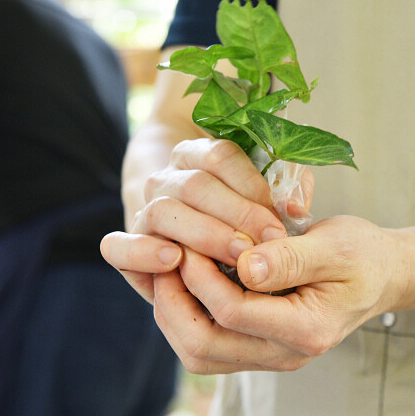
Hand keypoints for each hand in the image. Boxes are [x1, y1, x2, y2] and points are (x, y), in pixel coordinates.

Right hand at [101, 138, 297, 302]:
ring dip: (205, 234)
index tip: (280, 219)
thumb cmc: (235, 223)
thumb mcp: (260, 202)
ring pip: (164, 210)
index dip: (252, 185)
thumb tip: (297, 208)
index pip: (221, 155)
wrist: (184, 240)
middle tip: (267, 242)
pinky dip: (143, 251)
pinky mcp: (126, 249)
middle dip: (238, 215)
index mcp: (196, 156)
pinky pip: (117, 246)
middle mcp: (166, 179)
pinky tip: (173, 260)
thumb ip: (280, 199)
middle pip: (197, 185)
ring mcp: (143, 211)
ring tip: (237, 256)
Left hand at [151, 215, 414, 373]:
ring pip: (200, 353)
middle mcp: (285, 353)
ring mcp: (271, 355)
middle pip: (205, 347)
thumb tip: (245, 264)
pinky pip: (209, 345)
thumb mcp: (334, 245)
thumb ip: (290, 258)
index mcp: (307, 329)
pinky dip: (186, 316)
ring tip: (165, 272)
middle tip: (162, 261)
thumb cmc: (363, 254)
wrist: (383, 275)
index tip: (188, 241)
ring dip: (173, 313)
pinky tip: (183, 282)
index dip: (200, 276)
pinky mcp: (260, 346)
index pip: (233, 312)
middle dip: (172, 303)